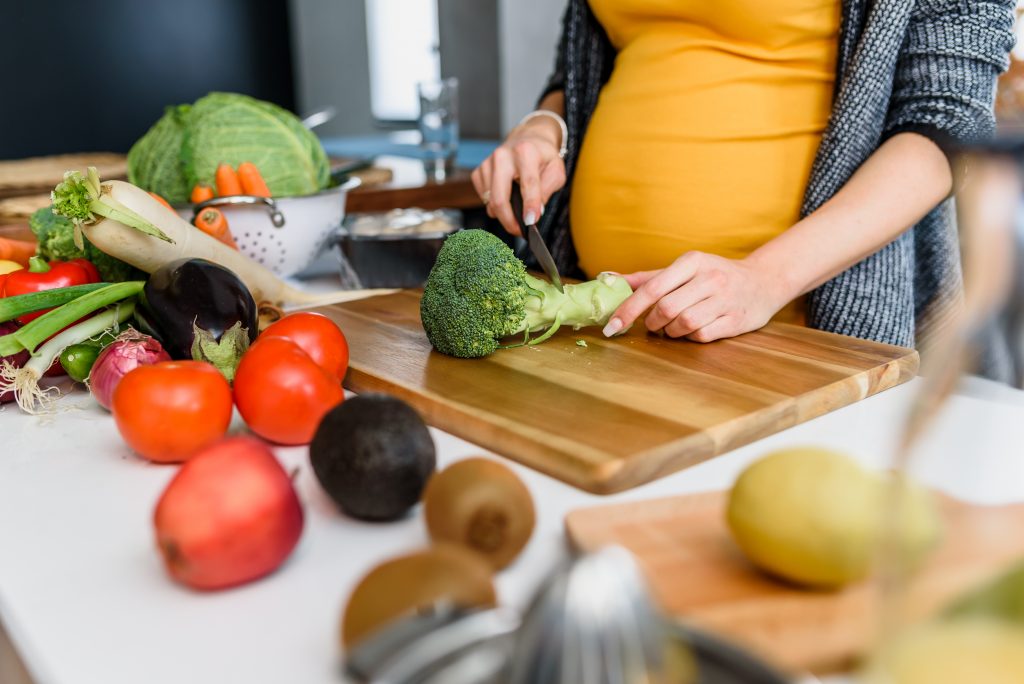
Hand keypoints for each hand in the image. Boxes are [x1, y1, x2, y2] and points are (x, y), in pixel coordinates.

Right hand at [471, 116, 565, 235]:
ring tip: (518, 209)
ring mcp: (487, 163)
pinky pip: (484, 199)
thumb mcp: (556, 170)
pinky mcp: (479, 171)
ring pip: (490, 202)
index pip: (527, 183)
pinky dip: (495, 205)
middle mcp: (502, 155)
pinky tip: (506, 196)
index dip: (529, 205)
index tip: (531, 222)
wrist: (527, 140)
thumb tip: (535, 211)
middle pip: (500, 198)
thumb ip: (548, 189)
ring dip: (504, 214)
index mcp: (525, 152)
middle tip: (520, 231)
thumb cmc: (543, 157)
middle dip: (509, 220)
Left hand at [603, 252, 791, 342]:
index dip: (628, 309)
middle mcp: (711, 278)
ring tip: (673, 327)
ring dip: (671, 332)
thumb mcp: (683, 269)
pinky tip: (693, 331)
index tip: (612, 326)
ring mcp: (726, 299)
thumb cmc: (714, 276)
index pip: (653, 288)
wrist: (764, 281)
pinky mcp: (737, 320)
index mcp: (692, 261)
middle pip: (667, 309)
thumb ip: (647, 277)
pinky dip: (691, 338)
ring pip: (684, 324)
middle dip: (652, 322)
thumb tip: (608, 278)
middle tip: (653, 325)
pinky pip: (703, 336)